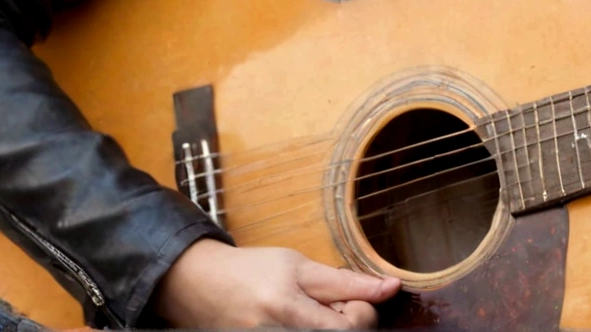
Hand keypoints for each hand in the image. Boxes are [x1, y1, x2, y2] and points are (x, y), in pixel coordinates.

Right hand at [153, 239, 399, 327]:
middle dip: (348, 322)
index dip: (364, 310)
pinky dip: (311, 331)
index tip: (354, 294)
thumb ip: (345, 280)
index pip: (352, 328)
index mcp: (288, 310)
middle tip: (333, 303)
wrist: (200, 285)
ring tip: (311, 313)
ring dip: (328, 327)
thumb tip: (390, 287)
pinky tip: (300, 323)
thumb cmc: (251, 270)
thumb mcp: (298, 265)